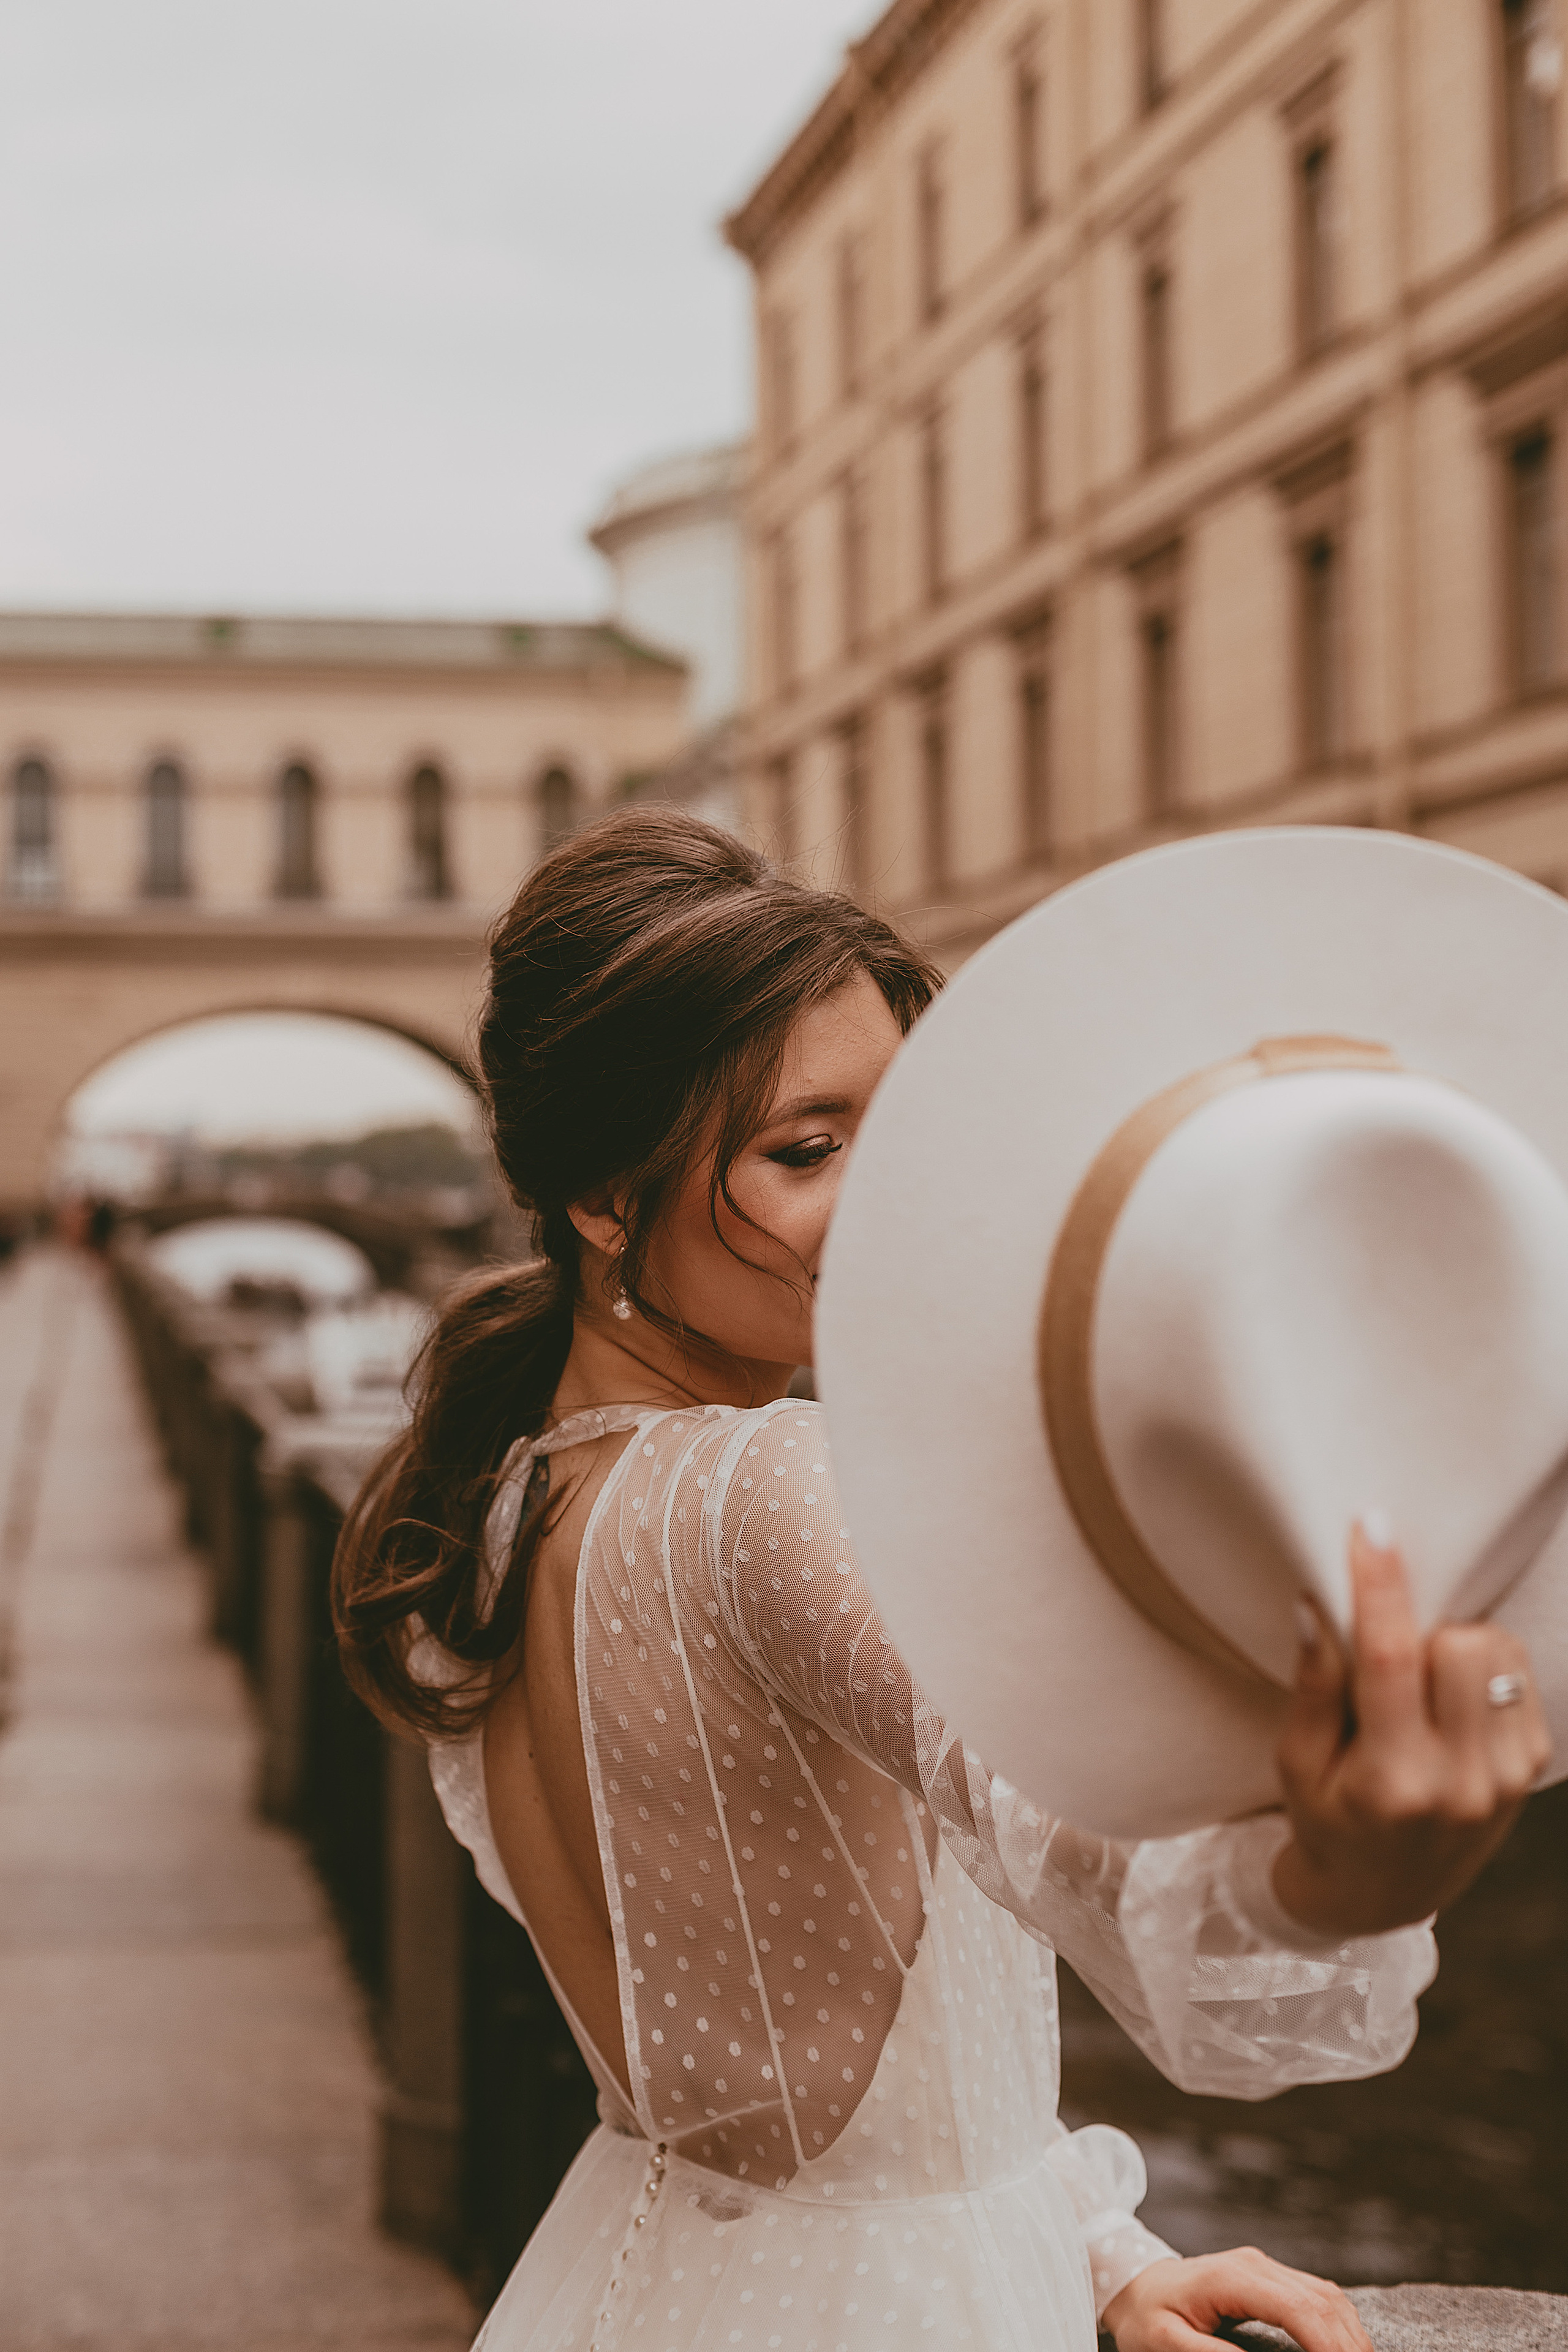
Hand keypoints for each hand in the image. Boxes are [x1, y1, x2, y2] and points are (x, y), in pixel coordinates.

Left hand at [1100, 2249, 1371, 2350]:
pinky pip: (1317, 2297)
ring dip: (1350, 2334)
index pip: (1298, 2309)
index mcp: (1232, 2278)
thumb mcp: (1167, 2343)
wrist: (1133, 2280)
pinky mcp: (1270, 2277)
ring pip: (1327, 2296)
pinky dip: (1338, 2324)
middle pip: (1322, 2301)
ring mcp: (1264, 2267)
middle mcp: (1256, 2265)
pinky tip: (1345, 2347)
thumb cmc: (1147, 2317)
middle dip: (1350, 2344)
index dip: (1329, 2345)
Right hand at [1272, 1518, 1551, 1938]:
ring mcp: (1504, 1779)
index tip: (1370, 1526)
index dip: (1381, 1584)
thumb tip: (1316, 1604)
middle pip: (1460, 1646)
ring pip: (1497, 1653)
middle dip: (1423, 1625)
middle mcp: (1460, 1782)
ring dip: (1456, 1641)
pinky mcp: (1530, 1769)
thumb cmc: (1326, 1819)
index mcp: (1391, 1783)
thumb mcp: (1295, 1760)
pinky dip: (1482, 1665)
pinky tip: (1449, 1693)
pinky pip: (1517, 1674)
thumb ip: (1313, 1684)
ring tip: (1421, 1672)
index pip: (1391, 1660)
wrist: (1382, 1894)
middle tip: (1391, 1646)